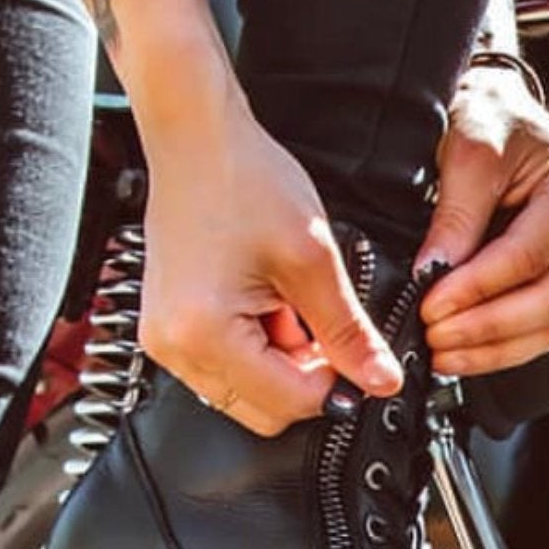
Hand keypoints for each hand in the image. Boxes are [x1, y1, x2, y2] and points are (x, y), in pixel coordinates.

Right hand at [139, 106, 403, 437]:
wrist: (194, 136)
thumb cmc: (240, 177)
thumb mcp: (312, 258)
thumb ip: (349, 330)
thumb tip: (381, 379)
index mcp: (204, 334)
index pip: (290, 403)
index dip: (333, 384)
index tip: (354, 354)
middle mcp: (176, 348)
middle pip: (267, 412)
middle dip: (305, 377)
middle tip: (317, 322)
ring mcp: (167, 342)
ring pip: (249, 394)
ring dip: (281, 362)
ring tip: (284, 303)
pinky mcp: (170, 330)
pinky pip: (227, 368)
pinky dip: (257, 348)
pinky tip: (264, 303)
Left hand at [418, 66, 548, 377]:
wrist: (502, 114)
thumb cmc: (495, 118)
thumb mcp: (470, 146)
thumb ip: (456, 212)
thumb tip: (435, 272)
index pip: (528, 257)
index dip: (477, 288)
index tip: (432, 303)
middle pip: (546, 302)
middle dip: (485, 328)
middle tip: (436, 334)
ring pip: (547, 327)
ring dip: (492, 349)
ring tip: (444, 351)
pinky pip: (540, 330)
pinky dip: (501, 348)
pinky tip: (465, 350)